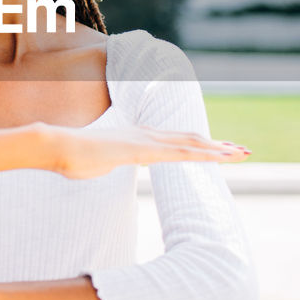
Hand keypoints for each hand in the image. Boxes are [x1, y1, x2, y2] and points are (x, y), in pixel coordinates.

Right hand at [52, 124, 250, 179]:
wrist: (56, 146)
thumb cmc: (71, 158)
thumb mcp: (96, 164)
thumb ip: (107, 163)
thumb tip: (104, 166)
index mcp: (137, 136)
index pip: (176, 141)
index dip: (200, 145)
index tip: (220, 150)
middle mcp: (146, 133)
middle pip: (190, 138)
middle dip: (218, 146)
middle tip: (242, 151)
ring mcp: (145, 140)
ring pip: (190, 144)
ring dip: (217, 150)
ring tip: (241, 154)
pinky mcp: (142, 150)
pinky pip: (179, 154)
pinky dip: (202, 156)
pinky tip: (219, 159)